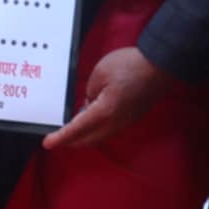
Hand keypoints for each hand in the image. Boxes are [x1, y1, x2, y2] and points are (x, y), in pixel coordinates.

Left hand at [44, 45, 171, 149]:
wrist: (161, 65)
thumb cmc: (131, 65)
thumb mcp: (100, 73)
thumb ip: (89, 91)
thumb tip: (89, 104)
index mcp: (105, 111)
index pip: (77, 129)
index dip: (61, 137)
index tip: (48, 143)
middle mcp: (116, 122)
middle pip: (88, 140)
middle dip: (70, 141)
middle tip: (57, 138)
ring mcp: (126, 122)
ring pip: (100, 136)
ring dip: (84, 136)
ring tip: (70, 130)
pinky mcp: (132, 117)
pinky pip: (109, 129)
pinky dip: (96, 129)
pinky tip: (89, 119)